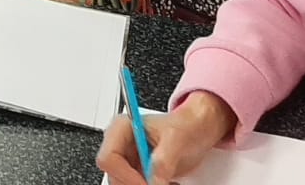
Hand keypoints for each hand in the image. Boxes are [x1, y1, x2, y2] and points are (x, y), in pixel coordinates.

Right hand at [97, 91, 235, 183]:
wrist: (195, 132)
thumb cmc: (183, 126)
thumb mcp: (176, 138)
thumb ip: (164, 158)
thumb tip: (154, 179)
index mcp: (121, 129)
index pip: (109, 158)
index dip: (125, 175)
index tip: (148, 183)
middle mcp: (120, 146)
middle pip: (114, 176)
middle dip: (136, 184)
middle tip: (159, 183)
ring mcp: (127, 162)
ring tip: (166, 180)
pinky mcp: (135, 174)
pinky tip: (165, 182)